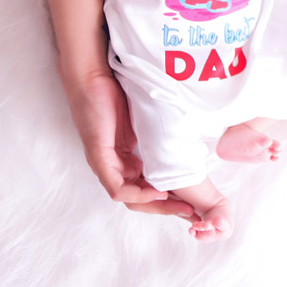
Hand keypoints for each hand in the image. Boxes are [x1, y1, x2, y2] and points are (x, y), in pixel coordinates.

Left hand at [70, 71, 195, 219]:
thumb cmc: (117, 90)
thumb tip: (184, 140)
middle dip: (166, 208)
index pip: (147, 189)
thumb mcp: (144, 119)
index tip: (192, 201)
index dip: (169, 197)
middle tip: (190, 211)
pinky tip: (158, 190)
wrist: (93, 74)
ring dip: (154, 204)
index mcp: (126, 159)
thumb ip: (157, 135)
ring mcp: (105, 163)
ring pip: (129, 198)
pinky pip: (117, 187)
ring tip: (178, 204)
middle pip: (139, 199)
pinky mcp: (99, 156)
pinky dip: (138, 193)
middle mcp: (115, 165)